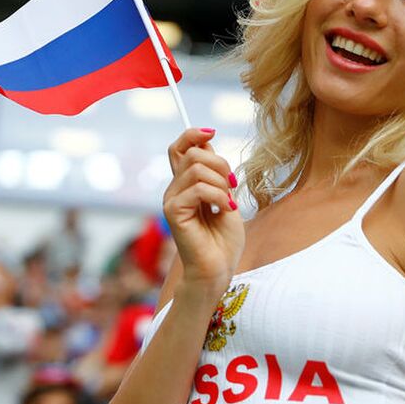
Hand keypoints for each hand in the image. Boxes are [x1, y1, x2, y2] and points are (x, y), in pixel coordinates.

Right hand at [162, 128, 245, 290]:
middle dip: (220, 163)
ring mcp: (171, 200)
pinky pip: (198, 189)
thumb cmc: (223, 241)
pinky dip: (218, 197)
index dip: (193, 134)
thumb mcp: (226, 197)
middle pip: (192, 152)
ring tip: (229, 204)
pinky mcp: (173, 212)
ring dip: (222, 183)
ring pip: (196, 168)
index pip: (179, 147)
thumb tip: (208, 141)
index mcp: (185, 185)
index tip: (213, 133)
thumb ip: (216, 173)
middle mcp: (174, 189)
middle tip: (233, 186)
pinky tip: (227, 211)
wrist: (217, 270)